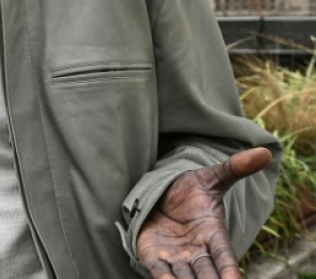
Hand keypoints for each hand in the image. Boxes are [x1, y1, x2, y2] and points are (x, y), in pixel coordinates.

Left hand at [136, 147, 272, 278]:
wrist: (160, 195)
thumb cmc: (190, 191)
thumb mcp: (211, 177)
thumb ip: (234, 168)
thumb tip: (264, 152)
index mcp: (213, 233)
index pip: (225, 255)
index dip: (230, 269)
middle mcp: (196, 250)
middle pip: (206, 273)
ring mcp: (175, 256)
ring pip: (183, 277)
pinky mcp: (153, 256)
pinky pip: (158, 271)